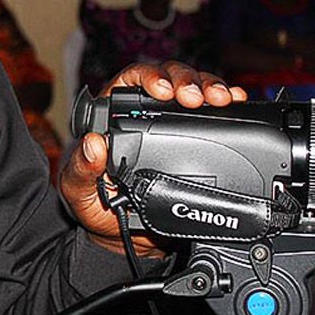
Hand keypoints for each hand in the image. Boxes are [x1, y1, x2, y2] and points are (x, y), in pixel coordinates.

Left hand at [59, 61, 246, 257]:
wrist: (126, 237)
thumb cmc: (95, 206)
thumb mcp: (78, 190)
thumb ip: (81, 169)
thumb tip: (93, 144)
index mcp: (111, 116)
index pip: (130, 81)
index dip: (148, 77)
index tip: (161, 90)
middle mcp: (143, 113)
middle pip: (168, 79)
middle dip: (186, 81)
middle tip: (195, 98)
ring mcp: (171, 124)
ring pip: (193, 90)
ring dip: (209, 88)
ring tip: (221, 98)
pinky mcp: (194, 141)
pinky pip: (211, 115)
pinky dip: (226, 106)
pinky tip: (235, 101)